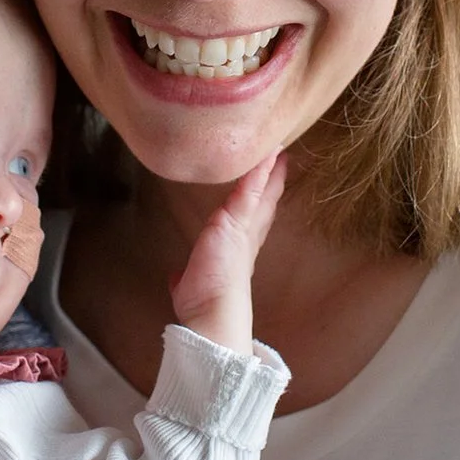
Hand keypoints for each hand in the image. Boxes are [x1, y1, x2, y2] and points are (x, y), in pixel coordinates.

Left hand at [170, 152, 284, 350]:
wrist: (213, 312)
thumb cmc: (203, 303)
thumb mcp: (189, 284)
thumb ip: (184, 276)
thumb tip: (177, 277)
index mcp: (237, 250)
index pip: (252, 220)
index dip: (261, 202)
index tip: (269, 187)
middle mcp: (245, 237)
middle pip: (263, 202)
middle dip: (272, 181)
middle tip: (282, 158)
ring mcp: (244, 228)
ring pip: (259, 192)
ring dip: (268, 169)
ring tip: (278, 147)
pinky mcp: (236, 221)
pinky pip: (250, 189)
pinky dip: (259, 171)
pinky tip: (269, 154)